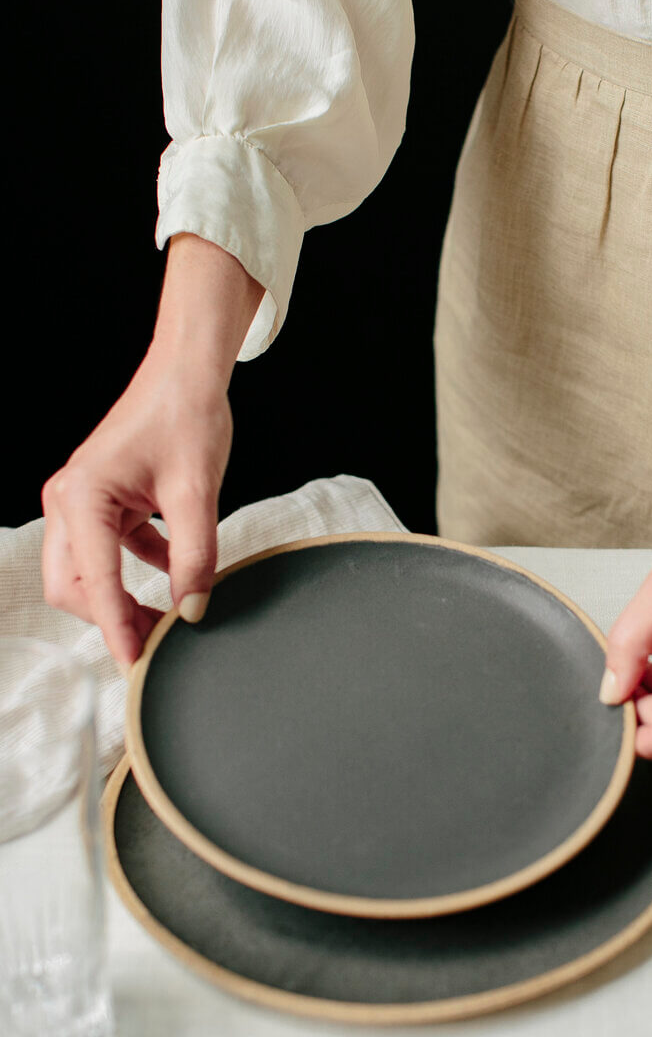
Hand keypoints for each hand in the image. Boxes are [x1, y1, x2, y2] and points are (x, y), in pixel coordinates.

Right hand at [41, 231, 263, 670]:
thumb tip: (193, 609)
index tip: (137, 664)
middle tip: (158, 645)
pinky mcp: (101, 501)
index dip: (117, 628)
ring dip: (124, 599)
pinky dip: (137, 570)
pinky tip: (177, 572)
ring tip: (170, 619)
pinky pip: (110, 553)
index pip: (94, 582)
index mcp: (82, 497)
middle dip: (112, 619)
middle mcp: (68, 500)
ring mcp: (80, 501)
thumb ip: (196, 556)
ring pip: (88, 574)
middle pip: (74, 587)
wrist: (188, 372)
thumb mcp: (197, 493)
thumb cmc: (187, 416)